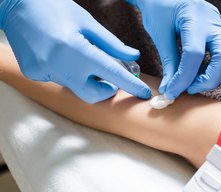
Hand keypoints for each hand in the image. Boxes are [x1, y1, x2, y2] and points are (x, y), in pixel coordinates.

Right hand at [0, 0, 151, 102]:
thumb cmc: (55, 8)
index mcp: (76, 49)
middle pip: (92, 95)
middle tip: (109, 77)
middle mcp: (59, 66)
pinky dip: (67, 72)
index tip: (144, 94)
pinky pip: (58, 79)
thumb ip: (112, 43)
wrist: (16, 4)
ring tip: (79, 55)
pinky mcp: (33, 74)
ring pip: (75, 86)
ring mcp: (44, 72)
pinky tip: (60, 54)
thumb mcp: (87, 22)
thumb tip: (133, 56)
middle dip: (106, 90)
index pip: (111, 74)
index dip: (131, 85)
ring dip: (85, 77)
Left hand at [128, 0, 220, 99]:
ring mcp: (220, 24)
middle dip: (210, 78)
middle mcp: (213, 20)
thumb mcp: (159, 34)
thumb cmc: (159, 8)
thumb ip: (168, 62)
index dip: (183, 78)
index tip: (171, 93)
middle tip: (190, 89)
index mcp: (193, 15)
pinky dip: (215, 68)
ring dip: (215, 75)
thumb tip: (169, 90)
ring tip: (193, 82)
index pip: (194, 54)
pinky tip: (197, 73)